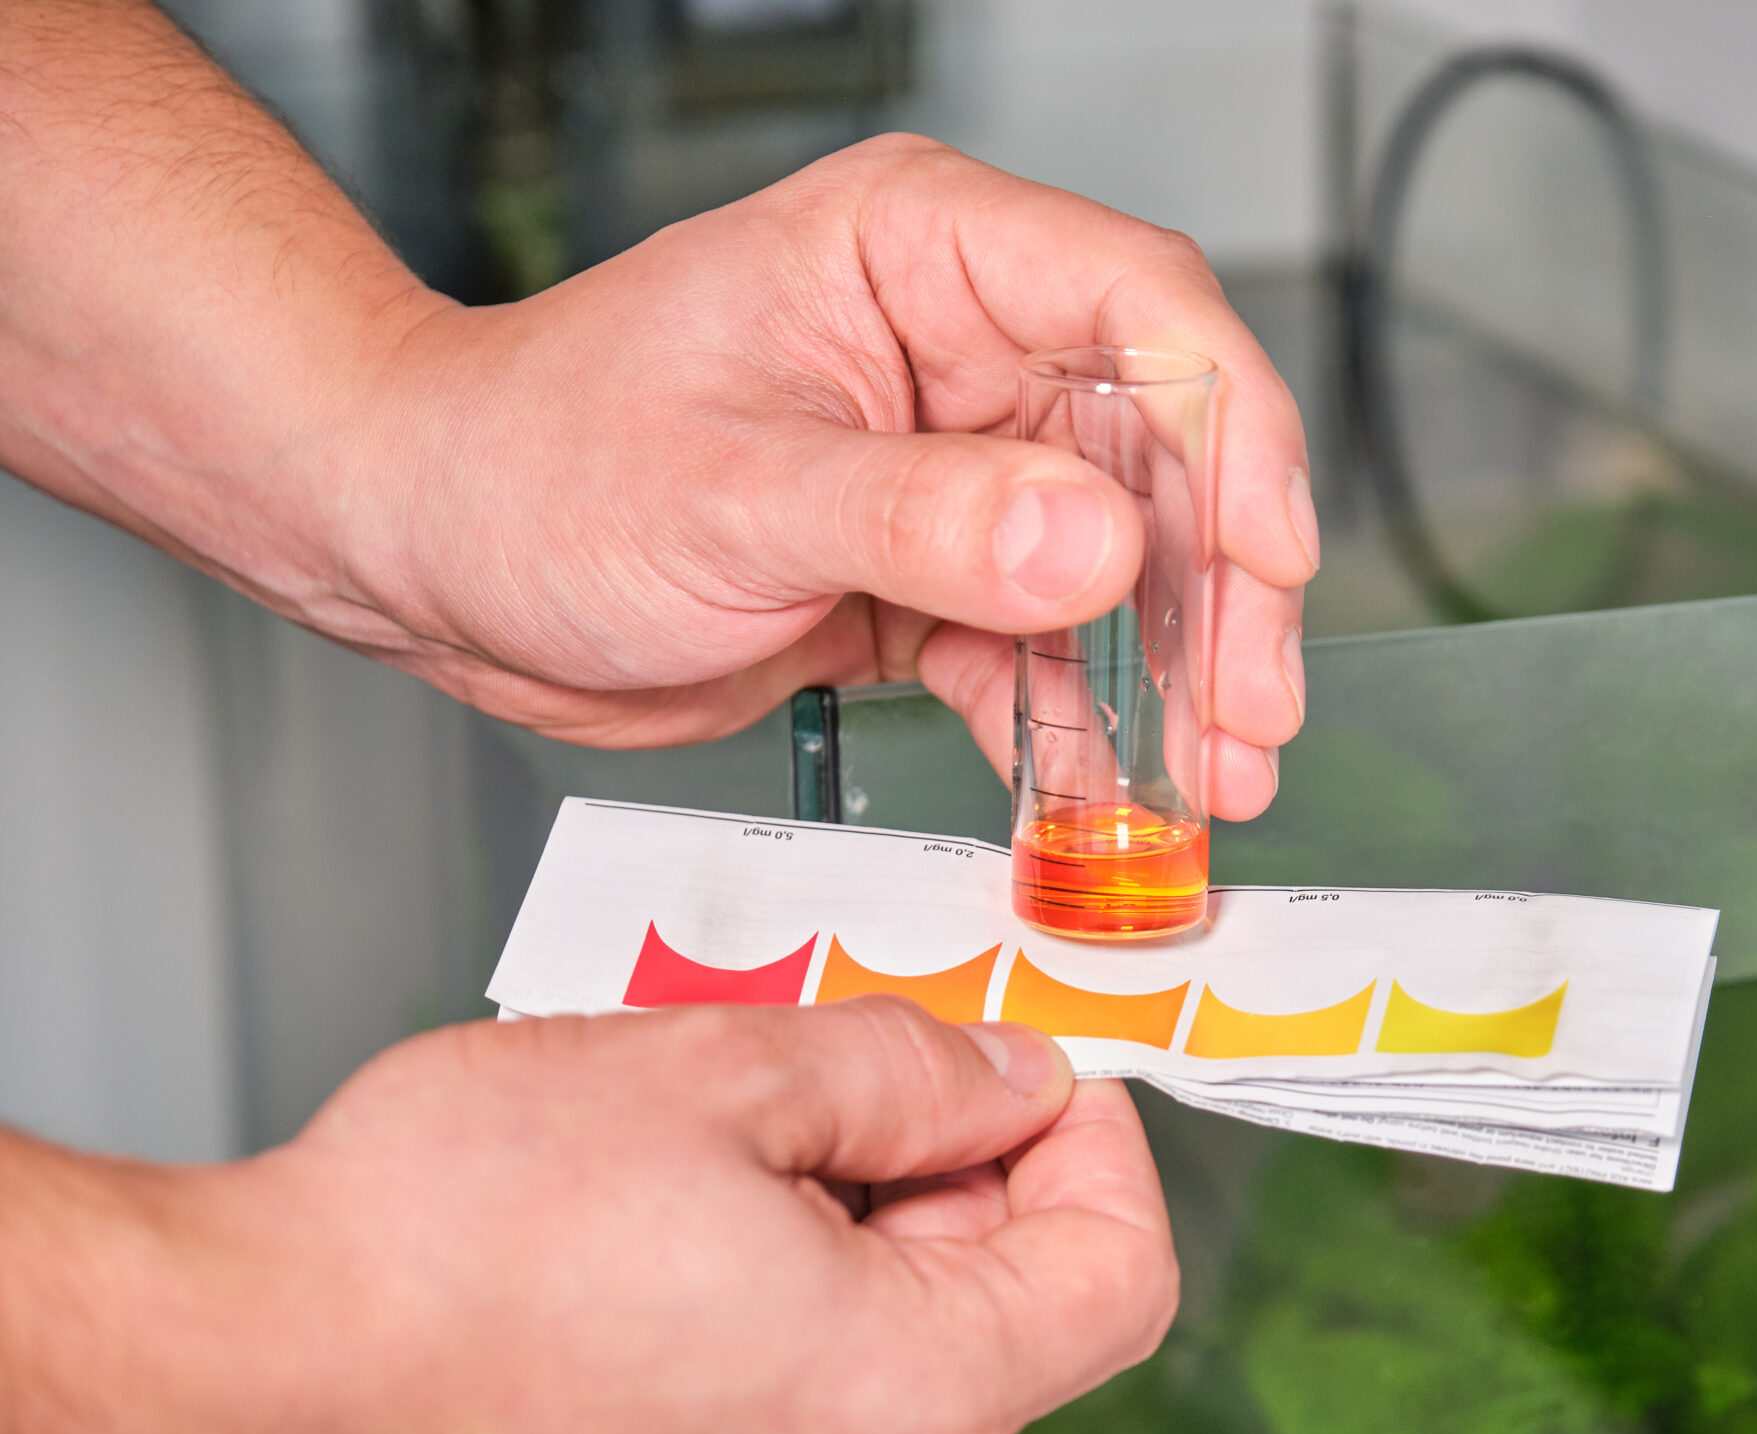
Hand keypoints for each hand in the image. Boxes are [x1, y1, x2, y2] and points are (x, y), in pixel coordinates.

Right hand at [0, 1003, 1175, 1433]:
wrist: (244, 1368)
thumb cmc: (444, 1237)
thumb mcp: (724, 1067)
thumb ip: (914, 1069)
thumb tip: (1012, 1076)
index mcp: (906, 1396)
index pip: (1119, 1278)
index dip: (1096, 1145)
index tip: (1027, 1065)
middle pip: (1007, 1310)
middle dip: (954, 1165)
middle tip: (849, 1058)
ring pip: (897, 1347)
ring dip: (855, 1221)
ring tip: (726, 1132)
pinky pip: (801, 1399)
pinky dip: (784, 1296)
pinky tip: (676, 1220)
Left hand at [11, 15, 1315, 802]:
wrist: (435, 561)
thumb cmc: (534, 466)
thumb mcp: (732, 494)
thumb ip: (922, 518)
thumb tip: (1097, 545)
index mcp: (922, 255)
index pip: (1142, 307)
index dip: (1233, 432)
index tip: (1267, 560)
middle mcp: (963, 349)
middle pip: (1165, 455)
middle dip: (1221, 595)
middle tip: (1250, 718)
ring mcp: (959, 468)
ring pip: (1124, 569)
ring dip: (1172, 682)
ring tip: (1210, 785)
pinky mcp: (936, 573)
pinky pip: (1045, 651)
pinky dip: (1080, 730)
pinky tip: (1107, 801)